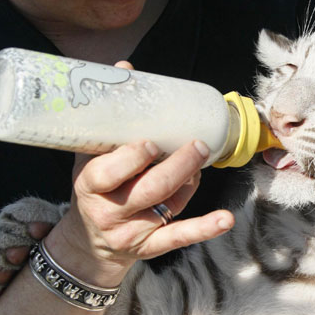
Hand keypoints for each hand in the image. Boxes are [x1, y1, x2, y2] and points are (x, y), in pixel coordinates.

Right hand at [43, 61, 234, 286]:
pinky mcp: (151, 247)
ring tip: (202, 161)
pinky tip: (226, 219)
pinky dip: (205, 228)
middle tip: (198, 144)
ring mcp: (132, 232)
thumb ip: (107, 117)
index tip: (151, 142)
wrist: (89, 242)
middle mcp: (110, 212)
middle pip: (149, 189)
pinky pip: (179, 238)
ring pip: (168, 207)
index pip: (106, 174)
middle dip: (178, 166)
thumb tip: (125, 67)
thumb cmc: (94, 188)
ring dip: (190, 182)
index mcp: (90, 186)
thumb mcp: (88, 156)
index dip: (130, 160)